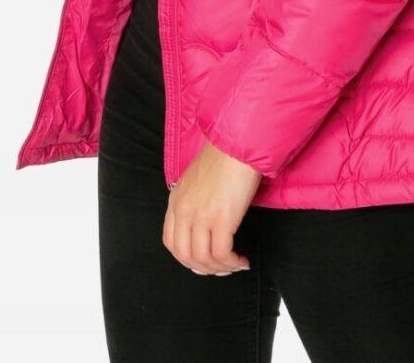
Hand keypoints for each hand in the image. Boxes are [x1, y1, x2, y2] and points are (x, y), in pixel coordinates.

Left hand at [162, 139, 262, 275]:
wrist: (237, 144)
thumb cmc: (223, 158)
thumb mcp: (196, 180)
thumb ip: (193, 200)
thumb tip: (204, 224)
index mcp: (176, 201)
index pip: (171, 243)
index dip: (187, 259)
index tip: (204, 262)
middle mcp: (184, 211)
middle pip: (186, 256)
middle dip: (205, 268)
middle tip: (222, 268)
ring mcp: (201, 216)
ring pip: (204, 259)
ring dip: (221, 268)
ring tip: (236, 264)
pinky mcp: (221, 219)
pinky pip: (222, 254)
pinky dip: (232, 262)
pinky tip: (242, 260)